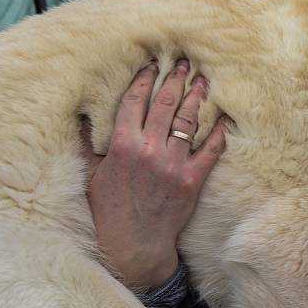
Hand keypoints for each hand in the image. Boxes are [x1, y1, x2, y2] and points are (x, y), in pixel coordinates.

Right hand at [80, 59, 228, 287]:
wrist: (134, 245)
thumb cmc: (110, 209)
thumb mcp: (94, 174)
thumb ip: (90, 143)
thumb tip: (82, 116)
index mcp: (122, 145)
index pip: (135, 101)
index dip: (145, 79)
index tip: (152, 65)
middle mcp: (149, 150)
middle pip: (166, 103)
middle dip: (175, 79)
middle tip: (183, 63)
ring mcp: (173, 164)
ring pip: (188, 120)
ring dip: (196, 96)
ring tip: (202, 80)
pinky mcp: (193, 178)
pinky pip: (211, 148)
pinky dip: (219, 131)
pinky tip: (224, 116)